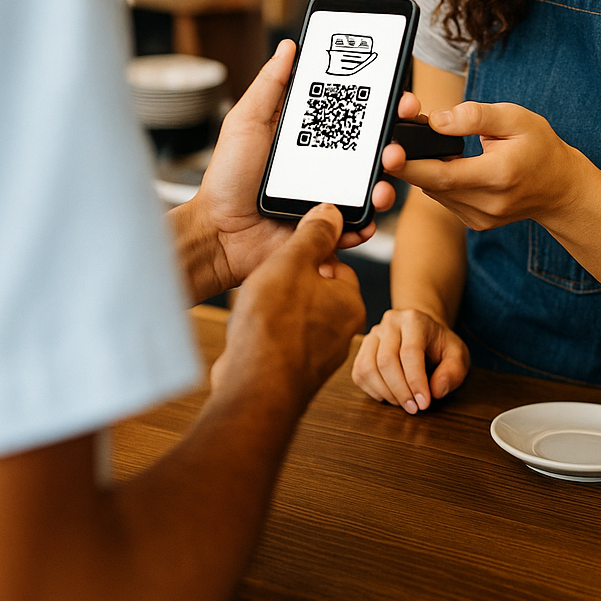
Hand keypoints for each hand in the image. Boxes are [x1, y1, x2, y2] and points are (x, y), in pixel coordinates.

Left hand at [171, 41, 402, 300]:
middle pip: (374, 152)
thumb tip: (289, 46)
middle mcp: (327, 165)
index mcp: (312, 136)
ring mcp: (330, 197)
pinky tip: (363, 219)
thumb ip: (270, 85)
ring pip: (372, 189)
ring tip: (380, 187)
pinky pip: (357, 225)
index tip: (399, 97)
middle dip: (395, 146)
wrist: (218, 232)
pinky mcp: (328, 229)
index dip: (382, 106)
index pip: (356, 116)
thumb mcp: (247, 121)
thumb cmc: (227, 176)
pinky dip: (365, 224)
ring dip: (385, 187)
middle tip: (395, 146)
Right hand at [211, 205, 365, 405]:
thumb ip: (313, 234)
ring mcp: (319, 355)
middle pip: (314, 291)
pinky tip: (250, 334)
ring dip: (273, 310)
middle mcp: (342, 332)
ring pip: (295, 317)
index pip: (336, 265)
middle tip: (267, 283)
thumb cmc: (274, 326)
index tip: (287, 255)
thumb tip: (331, 213)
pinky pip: (280, 342)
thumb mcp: (292, 262)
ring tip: (256, 310)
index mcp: (350, 302)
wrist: (252, 388)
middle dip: (287, 284)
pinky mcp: (295, 372)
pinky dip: (265, 334)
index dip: (307, 256)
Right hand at [352, 308, 469, 412]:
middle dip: (400, 391)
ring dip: (386, 393)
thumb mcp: (458, 355)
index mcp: (414, 320)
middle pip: (386, 361)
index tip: (424, 403)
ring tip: (403, 402)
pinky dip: (373, 391)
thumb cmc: (440, 345)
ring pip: (368, 368)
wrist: (423, 332)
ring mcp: (373, 334)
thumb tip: (436, 390)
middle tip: (414, 408)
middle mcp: (390, 323)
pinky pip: (359, 373)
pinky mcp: (362, 349)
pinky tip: (390, 395)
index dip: (416, 381)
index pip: (410, 352)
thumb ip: (453, 372)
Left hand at [386, 101, 576, 230]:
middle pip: (432, 185)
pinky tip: (447, 165)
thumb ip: (475, 117)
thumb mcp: (515, 118)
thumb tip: (437, 120)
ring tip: (425, 147)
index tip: (389, 153)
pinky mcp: (476, 222)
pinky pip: (445, 199)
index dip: (410, 165)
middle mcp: (488, 203)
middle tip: (393, 144)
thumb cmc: (540, 147)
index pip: (443, 175)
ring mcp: (481, 217)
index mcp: (499, 175)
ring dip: (424, 170)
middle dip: (409, 163)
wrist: (561, 188)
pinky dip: (439, 181)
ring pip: (435, 192)